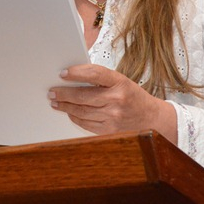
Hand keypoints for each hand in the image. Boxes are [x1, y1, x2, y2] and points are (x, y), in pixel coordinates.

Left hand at [48, 64, 175, 141]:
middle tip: (52, 91)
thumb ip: (100, 79)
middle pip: (82, 96)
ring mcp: (113, 117)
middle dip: (63, 93)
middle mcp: (116, 100)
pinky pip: (86, 123)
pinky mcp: (109, 130)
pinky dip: (75, 117)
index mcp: (120, 82)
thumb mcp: (121, 81)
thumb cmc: (133, 96)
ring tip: (56, 102)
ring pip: (81, 111)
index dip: (76, 73)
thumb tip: (73, 77)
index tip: (63, 73)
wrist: (152, 118)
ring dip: (65, 106)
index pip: (94, 74)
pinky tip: (69, 112)